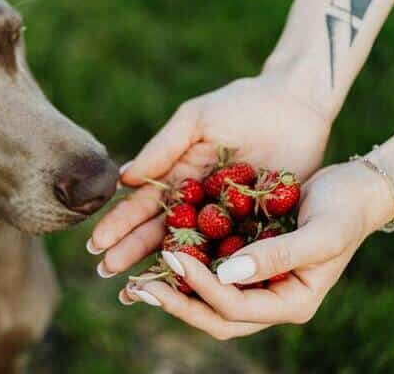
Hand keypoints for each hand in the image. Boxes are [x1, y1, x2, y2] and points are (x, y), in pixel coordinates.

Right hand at [87, 75, 330, 276]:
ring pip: (191, 250)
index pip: (142, 205)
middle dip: (131, 252)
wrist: (297, 104)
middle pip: (159, 232)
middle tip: (105, 273)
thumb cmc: (242, 104)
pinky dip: (213, 271)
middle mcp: (197, 202)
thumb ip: (162, 148)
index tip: (96, 244)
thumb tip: (122, 179)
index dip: (119, 225)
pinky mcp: (257, 227)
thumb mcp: (196, 120)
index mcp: (178, 176)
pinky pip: (232, 252)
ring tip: (137, 290)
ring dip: (165, 269)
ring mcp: (225, 218)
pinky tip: (193, 290)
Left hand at [119, 162, 392, 339]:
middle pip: (215, 316)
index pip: (235, 308)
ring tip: (137, 280)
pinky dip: (185, 268)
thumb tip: (226, 274)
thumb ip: (277, 256)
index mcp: (290, 302)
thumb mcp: (320, 234)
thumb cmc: (345, 210)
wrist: (355, 189)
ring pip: (208, 299)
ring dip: (174, 291)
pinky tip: (158, 253)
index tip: (173, 259)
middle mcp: (270, 299)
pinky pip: (210, 272)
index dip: (200, 288)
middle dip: (176, 304)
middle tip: (137, 288)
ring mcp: (257, 283)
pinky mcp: (246, 261)